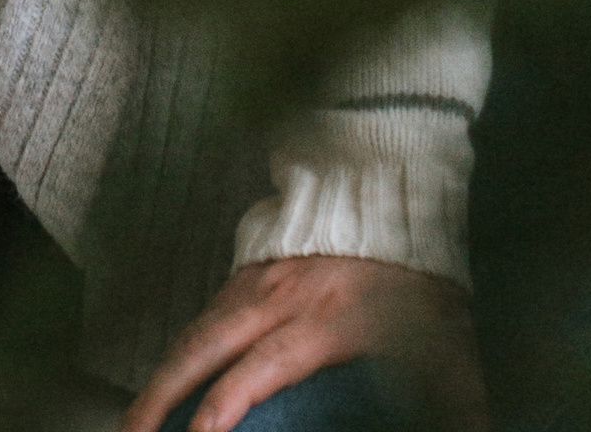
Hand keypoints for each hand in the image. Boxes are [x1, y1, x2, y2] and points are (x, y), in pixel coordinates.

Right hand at [120, 258, 484, 431]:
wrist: (392, 182)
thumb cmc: (420, 272)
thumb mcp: (448, 343)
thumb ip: (459, 406)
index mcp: (321, 321)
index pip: (255, 372)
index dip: (220, 411)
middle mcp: (277, 299)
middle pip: (200, 352)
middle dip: (157, 401)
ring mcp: (256, 280)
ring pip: (192, 332)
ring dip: (157, 379)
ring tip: (131, 424)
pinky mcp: (249, 268)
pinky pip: (202, 315)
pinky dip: (175, 351)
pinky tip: (163, 381)